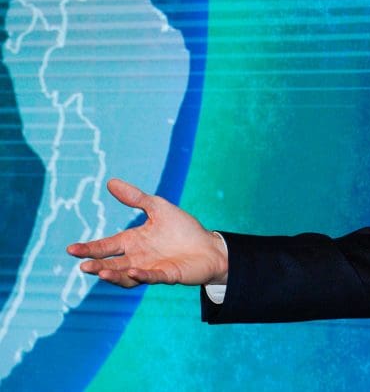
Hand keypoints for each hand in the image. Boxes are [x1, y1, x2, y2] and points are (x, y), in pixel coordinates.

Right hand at [66, 178, 228, 287]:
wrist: (209, 246)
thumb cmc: (183, 228)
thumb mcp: (158, 208)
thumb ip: (135, 198)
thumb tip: (110, 182)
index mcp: (133, 242)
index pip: (106, 246)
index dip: (89, 249)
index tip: (71, 250)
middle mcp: (138, 258)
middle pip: (112, 263)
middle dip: (97, 264)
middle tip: (83, 265)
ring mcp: (151, 268)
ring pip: (126, 275)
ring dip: (113, 274)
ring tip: (100, 272)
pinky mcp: (167, 275)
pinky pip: (151, 277)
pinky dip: (141, 275)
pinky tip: (133, 270)